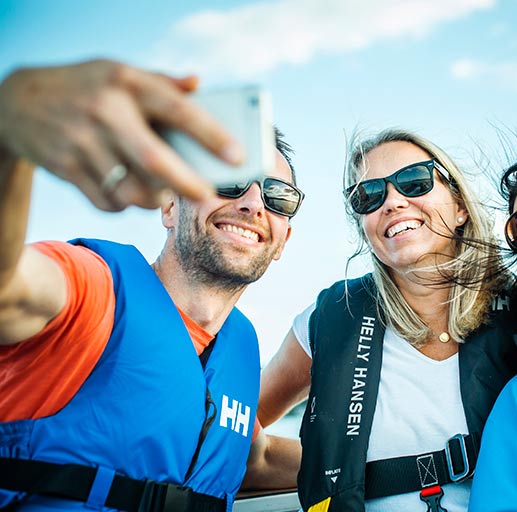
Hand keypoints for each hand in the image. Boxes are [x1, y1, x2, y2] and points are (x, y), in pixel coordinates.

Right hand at [0, 59, 242, 210]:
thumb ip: (161, 81)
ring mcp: (82, 141)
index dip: (211, 135)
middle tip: (206, 194)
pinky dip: (125, 205)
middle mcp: (104, 111)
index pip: (177, 110)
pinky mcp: (65, 168)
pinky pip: (107, 201)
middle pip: (154, 159)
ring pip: (130, 188)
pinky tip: (131, 194)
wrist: (17, 101)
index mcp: (126, 81)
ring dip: (154, 198)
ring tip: (164, 192)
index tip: (238, 156)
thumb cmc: (86, 86)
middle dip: (186, 183)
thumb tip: (199, 84)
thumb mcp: (120, 72)